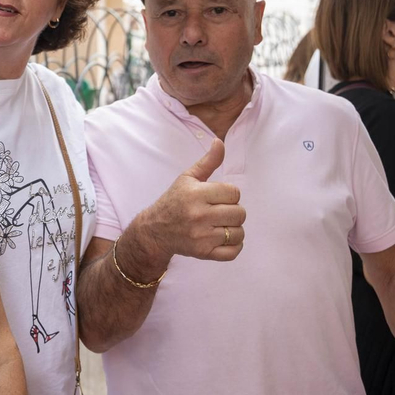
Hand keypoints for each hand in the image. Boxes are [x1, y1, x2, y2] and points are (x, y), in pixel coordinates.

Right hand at [136, 139, 244, 261]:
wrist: (155, 230)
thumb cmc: (174, 201)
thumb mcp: (187, 178)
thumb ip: (208, 161)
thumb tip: (219, 141)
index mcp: (196, 194)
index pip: (234, 193)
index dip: (229, 194)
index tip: (218, 197)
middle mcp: (198, 215)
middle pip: (240, 213)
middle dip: (233, 211)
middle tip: (220, 211)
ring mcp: (201, 236)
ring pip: (238, 232)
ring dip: (234, 229)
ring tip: (221, 225)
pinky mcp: (203, 253)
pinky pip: (233, 252)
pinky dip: (234, 246)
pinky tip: (224, 238)